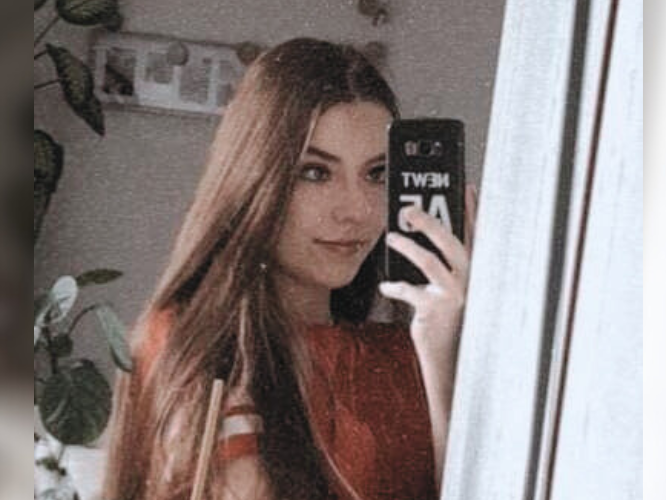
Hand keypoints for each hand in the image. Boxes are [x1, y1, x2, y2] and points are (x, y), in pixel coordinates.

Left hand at [379, 184, 477, 358]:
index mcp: (476, 273)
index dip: (472, 210)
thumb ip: (449, 268)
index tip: (466, 187)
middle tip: (409, 209)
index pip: (476, 235)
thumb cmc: (452, 324)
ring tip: (391, 238)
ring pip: (428, 260)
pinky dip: (395, 287)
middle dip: (429, 220)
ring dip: (406, 246)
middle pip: (450, 241)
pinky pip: (410, 291)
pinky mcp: (436, 310)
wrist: (453, 360)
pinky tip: (387, 286)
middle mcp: (470, 281)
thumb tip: (426, 239)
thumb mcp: (457, 292)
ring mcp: (454, 295)